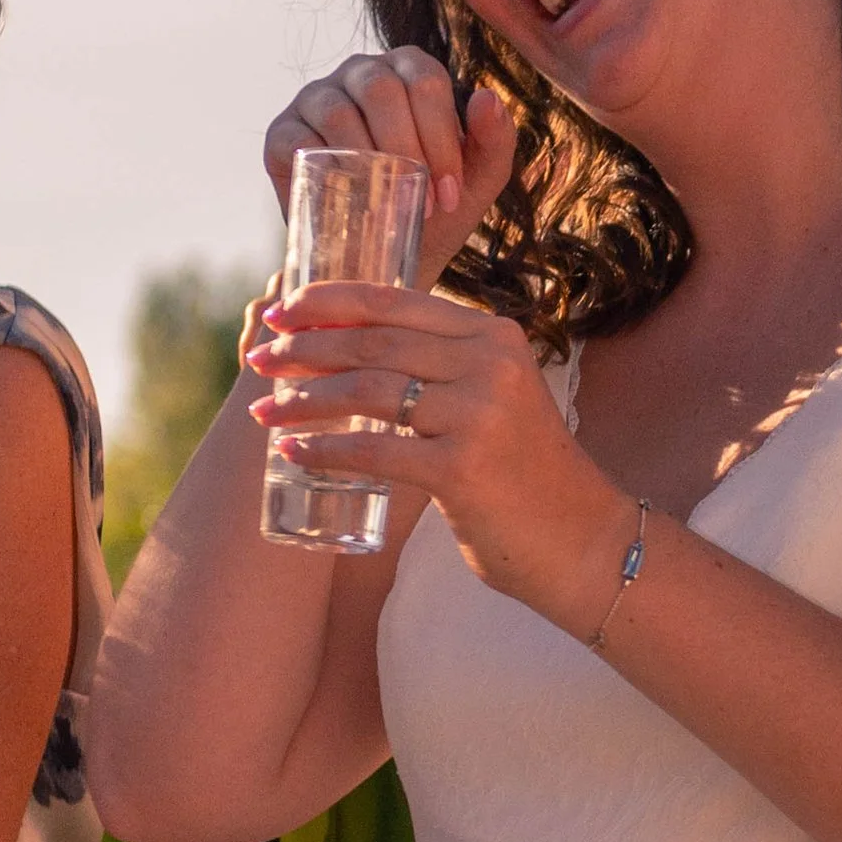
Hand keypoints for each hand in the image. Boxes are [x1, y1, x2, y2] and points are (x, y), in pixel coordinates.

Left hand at [247, 283, 625, 623]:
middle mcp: (490, 364)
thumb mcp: (493, 397)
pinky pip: (374, 451)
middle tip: (261, 360)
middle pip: (374, 342)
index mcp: (493, 335)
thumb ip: (442, 366)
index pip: (394, 301)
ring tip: (265, 411)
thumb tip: (348, 345)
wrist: (580, 540)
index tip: (279, 311)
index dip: (328, 302)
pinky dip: (324, 449)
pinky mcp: (463, 468)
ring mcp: (479, 414)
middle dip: (305, 348)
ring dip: (305, 399)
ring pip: (367, 391)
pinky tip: (293, 452)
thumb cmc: (522, 473)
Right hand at [263, 48, 519, 286]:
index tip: (450, 195)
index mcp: (408, 70)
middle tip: (424, 206)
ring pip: (339, 110)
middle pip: (382, 88)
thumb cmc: (434, 210)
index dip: (442, 137)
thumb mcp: (478, 182)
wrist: (383, 257)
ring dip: (368, 161)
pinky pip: (297, 138)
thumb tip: (486, 96)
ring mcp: (316, 98)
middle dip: (409, 150)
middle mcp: (361, 73)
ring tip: (389, 205)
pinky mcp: (282, 133)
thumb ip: (496, 141)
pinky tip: (347, 197)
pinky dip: (324, 168)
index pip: (426, 80)